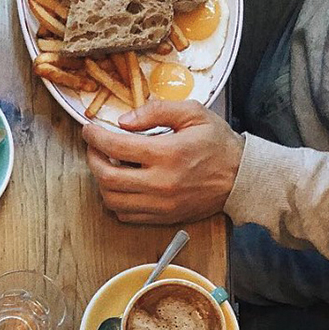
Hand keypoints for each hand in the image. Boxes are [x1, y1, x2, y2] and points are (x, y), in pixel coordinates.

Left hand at [82, 100, 244, 224]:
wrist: (240, 178)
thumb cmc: (217, 144)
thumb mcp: (193, 113)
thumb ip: (157, 111)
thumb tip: (123, 121)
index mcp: (167, 153)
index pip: (117, 146)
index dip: (96, 137)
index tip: (88, 130)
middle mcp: (160, 183)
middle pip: (107, 177)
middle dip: (93, 160)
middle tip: (93, 148)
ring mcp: (159, 204)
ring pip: (112, 200)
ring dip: (101, 182)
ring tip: (106, 165)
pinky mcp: (161, 217)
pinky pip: (125, 215)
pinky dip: (115, 200)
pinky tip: (121, 185)